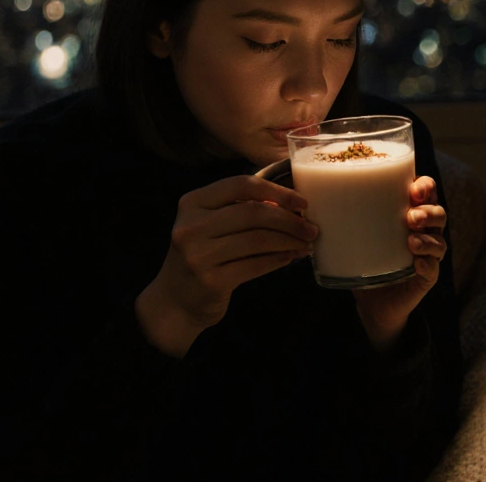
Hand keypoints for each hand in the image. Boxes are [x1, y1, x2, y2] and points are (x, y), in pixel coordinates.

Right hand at [136, 176, 316, 356]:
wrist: (175, 300)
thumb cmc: (202, 255)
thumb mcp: (211, 225)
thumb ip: (241, 210)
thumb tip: (290, 204)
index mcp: (192, 202)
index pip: (241, 185)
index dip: (276, 191)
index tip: (302, 201)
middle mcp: (191, 226)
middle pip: (253, 212)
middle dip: (289, 220)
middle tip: (311, 228)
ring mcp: (199, 255)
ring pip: (259, 240)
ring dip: (289, 241)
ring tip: (306, 244)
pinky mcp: (211, 281)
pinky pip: (257, 265)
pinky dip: (279, 260)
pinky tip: (291, 257)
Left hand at [352, 176, 446, 351]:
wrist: (371, 302)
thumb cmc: (364, 260)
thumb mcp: (354, 236)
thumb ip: (342, 219)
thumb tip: (313, 202)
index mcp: (408, 214)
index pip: (426, 192)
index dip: (425, 187)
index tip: (413, 189)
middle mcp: (423, 232)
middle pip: (439, 213)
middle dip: (428, 212)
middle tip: (411, 217)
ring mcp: (428, 255)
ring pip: (440, 241)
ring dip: (428, 238)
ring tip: (412, 242)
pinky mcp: (427, 277)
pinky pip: (433, 269)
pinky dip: (427, 264)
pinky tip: (417, 264)